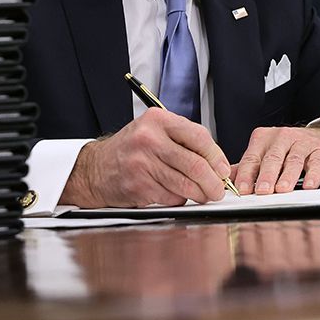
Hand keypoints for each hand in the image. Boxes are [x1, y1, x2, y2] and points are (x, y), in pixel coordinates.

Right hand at [60, 108, 231, 207]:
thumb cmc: (131, 150)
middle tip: (218, 190)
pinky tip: (176, 195)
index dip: (216, 156)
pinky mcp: (138, 186)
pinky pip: (171, 197)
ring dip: (200, 194)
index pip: (198, 137)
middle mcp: (148, 139)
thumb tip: (219, 164)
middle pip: (195, 164)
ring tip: (204, 195)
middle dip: (213, 182)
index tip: (223, 170)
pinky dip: (179, 199)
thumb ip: (184, 141)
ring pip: (185, 184)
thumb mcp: (154, 132)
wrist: (95, 169)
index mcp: (157, 120)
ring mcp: (142, 163)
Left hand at [232, 126, 319, 194]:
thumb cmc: (290, 149)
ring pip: (293, 160)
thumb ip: (247, 166)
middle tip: (261, 191)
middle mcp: (282, 137)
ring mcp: (302, 143)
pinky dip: (313, 175)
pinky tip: (309, 185)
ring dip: (287, 176)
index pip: (251, 158)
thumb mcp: (266, 153)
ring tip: (282, 189)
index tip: (242, 189)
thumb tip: (226, 180)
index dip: (246, 174)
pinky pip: (316, 163)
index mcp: (263, 138)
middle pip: (271, 158)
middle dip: (265, 176)